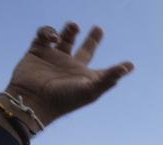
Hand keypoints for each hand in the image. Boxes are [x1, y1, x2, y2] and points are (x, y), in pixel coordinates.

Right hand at [3, 22, 133, 128]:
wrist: (32, 99)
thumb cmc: (64, 98)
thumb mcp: (90, 90)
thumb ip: (108, 78)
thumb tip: (127, 68)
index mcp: (86, 78)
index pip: (106, 71)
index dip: (118, 69)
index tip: (131, 64)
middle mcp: (72, 68)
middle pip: (86, 50)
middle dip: (92, 39)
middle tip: (99, 29)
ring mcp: (55, 59)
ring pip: (65, 39)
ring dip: (70, 30)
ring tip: (74, 26)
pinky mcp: (38, 52)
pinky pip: (44, 35)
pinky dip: (49, 32)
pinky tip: (54, 39)